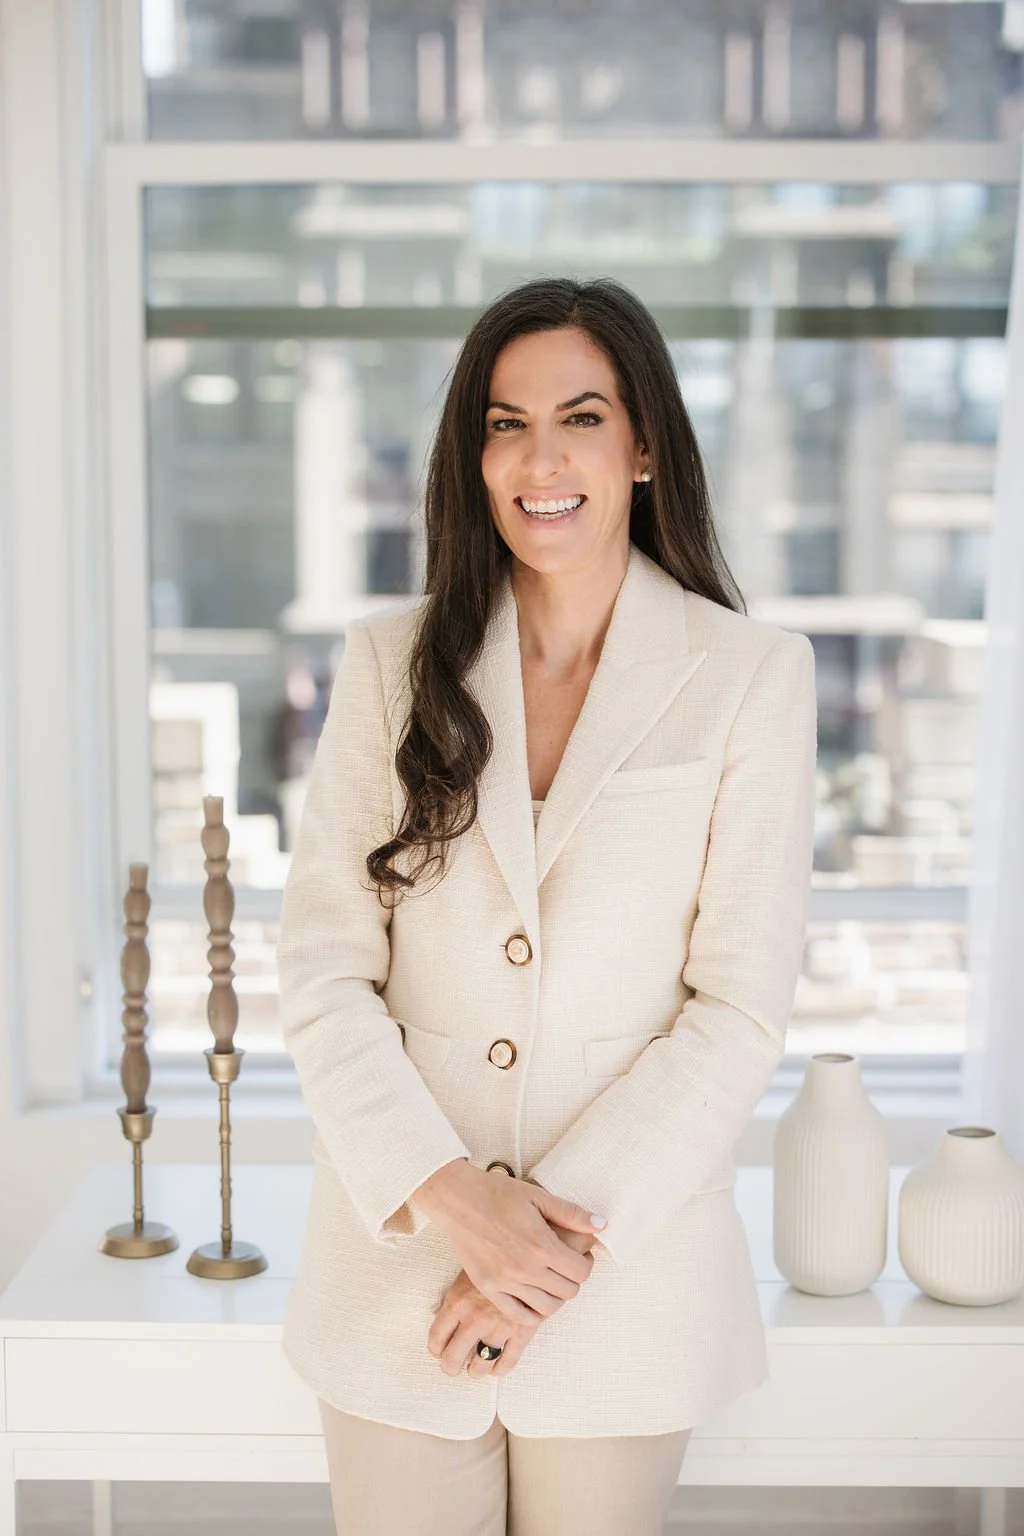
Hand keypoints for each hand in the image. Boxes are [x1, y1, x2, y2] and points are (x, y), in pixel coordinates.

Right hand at [412, 1160, 604, 1324]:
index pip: (581, 1272)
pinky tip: (533, 1293)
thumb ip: (572, 1214)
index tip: (580, 1256)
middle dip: (573, 1279)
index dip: (586, 1264)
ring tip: (550, 1279)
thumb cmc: (498, 1194)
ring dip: (555, 1296)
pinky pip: (519, 1316)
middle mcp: (525, 1269)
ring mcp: (505, 1282)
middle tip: (565, 1265)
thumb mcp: (538, 1197)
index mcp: (541, 1244)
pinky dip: (532, 1311)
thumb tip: (602, 1225)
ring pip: (547, 1308)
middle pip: (568, 1292)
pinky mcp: (488, 1289)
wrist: (458, 1200)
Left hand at [427, 1267, 539, 1379]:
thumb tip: (435, 1311)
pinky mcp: (521, 1331)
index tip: (438, 1352)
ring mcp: (498, 1327)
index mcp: (457, 1302)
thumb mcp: (467, 1271)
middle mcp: (474, 1319)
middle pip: (453, 1357)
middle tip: (452, 1368)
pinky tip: (497, 1368)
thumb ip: (451, 1295)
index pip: (437, 1337)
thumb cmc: (496, 1257)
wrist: (529, 1252)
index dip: (435, 1349)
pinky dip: (500, 1369)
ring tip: (475, 1370)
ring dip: (476, 1371)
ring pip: (481, 1364)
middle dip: (450, 1366)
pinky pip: (508, 1361)